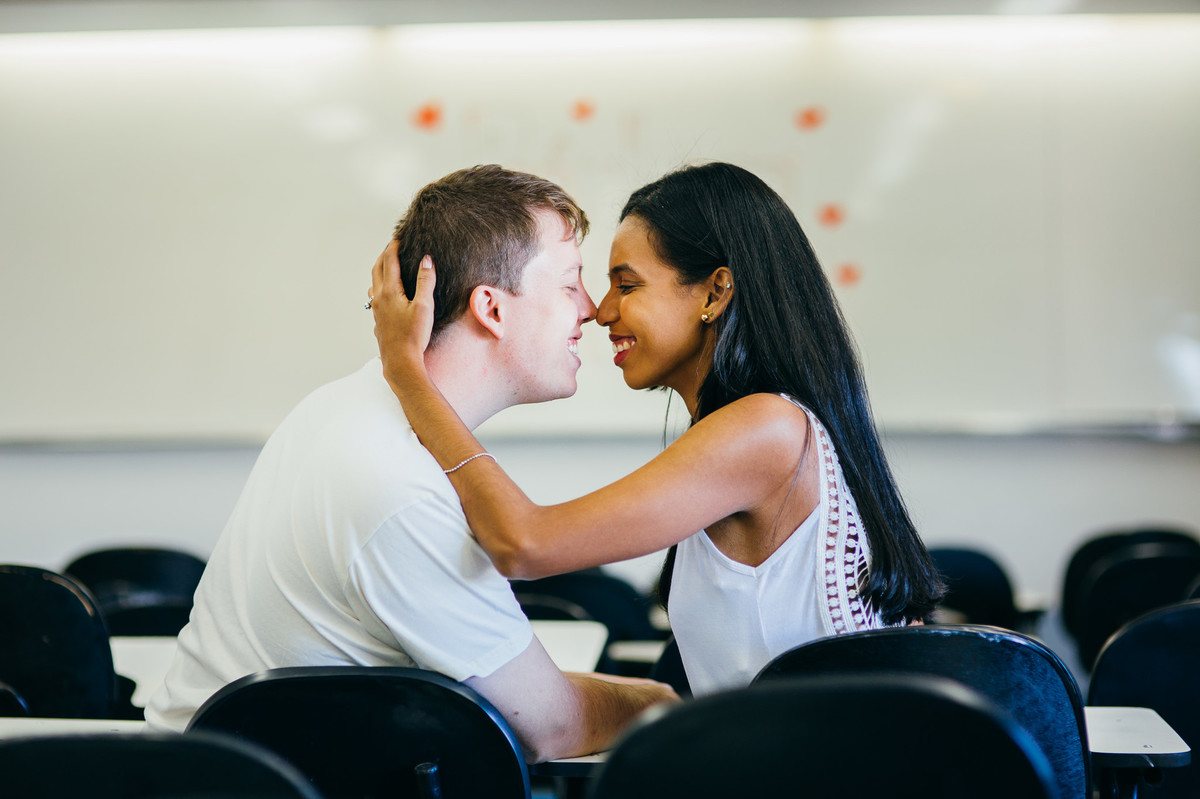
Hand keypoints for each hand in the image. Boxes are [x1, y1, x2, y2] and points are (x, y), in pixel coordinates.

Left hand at [369, 240, 435, 372]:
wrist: (400, 361)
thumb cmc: (413, 336)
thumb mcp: (424, 306)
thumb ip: (425, 281)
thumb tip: (426, 260)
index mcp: (389, 292)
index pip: (389, 262)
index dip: (393, 247)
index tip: (397, 237)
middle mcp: (379, 299)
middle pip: (377, 269)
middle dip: (384, 255)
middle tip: (392, 246)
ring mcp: (376, 310)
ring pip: (374, 283)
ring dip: (379, 271)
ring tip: (387, 266)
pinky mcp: (378, 320)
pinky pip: (374, 298)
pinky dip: (379, 287)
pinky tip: (384, 294)